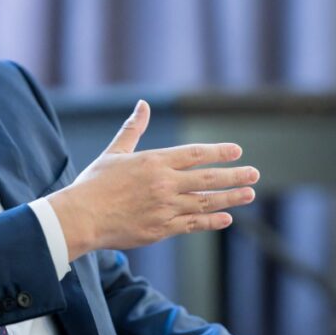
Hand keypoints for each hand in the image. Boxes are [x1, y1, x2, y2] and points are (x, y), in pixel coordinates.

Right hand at [47, 99, 258, 259]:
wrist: (81, 217)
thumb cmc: (94, 184)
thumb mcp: (114, 152)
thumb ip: (133, 129)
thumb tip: (142, 105)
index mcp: (153, 162)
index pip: (194, 154)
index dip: (218, 152)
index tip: (236, 151)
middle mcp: (163, 184)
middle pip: (207, 178)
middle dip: (234, 175)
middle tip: (254, 173)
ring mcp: (164, 208)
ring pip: (205, 202)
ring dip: (230, 198)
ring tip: (249, 194)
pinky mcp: (161, 229)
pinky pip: (193, 224)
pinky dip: (211, 221)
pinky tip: (227, 218)